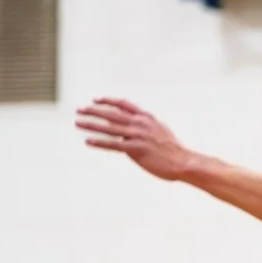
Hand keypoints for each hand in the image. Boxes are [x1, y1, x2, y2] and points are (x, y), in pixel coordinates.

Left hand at [76, 99, 194, 179]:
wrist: (183, 162)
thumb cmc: (173, 150)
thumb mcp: (161, 132)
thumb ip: (146, 127)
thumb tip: (133, 129)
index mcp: (147, 118)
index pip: (123, 104)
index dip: (108, 101)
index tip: (95, 100)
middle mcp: (140, 124)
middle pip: (112, 113)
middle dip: (93, 110)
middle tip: (79, 109)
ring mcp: (138, 136)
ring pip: (109, 127)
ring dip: (91, 124)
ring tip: (78, 122)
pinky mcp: (136, 150)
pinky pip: (113, 144)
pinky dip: (100, 142)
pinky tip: (88, 141)